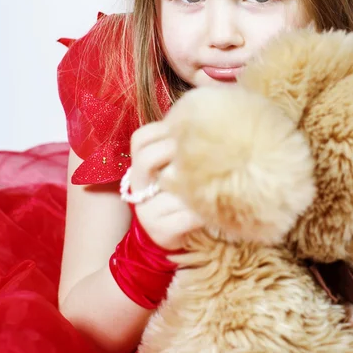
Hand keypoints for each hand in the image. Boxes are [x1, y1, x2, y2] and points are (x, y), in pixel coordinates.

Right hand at [128, 121, 203, 250]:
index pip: (141, 139)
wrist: (179, 233)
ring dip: (193, 181)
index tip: (186, 129)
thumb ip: (185, 147)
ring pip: (168, 187)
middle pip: (146, 158)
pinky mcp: (160, 231)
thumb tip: (212, 118)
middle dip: (174, 148)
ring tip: (211, 177)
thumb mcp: (178, 167)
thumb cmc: (182, 192)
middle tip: (199, 149)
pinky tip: (215, 207)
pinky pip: (185, 216)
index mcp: (139, 165)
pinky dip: (203, 210)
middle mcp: (137, 186)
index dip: (163, 129)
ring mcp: (145, 211)